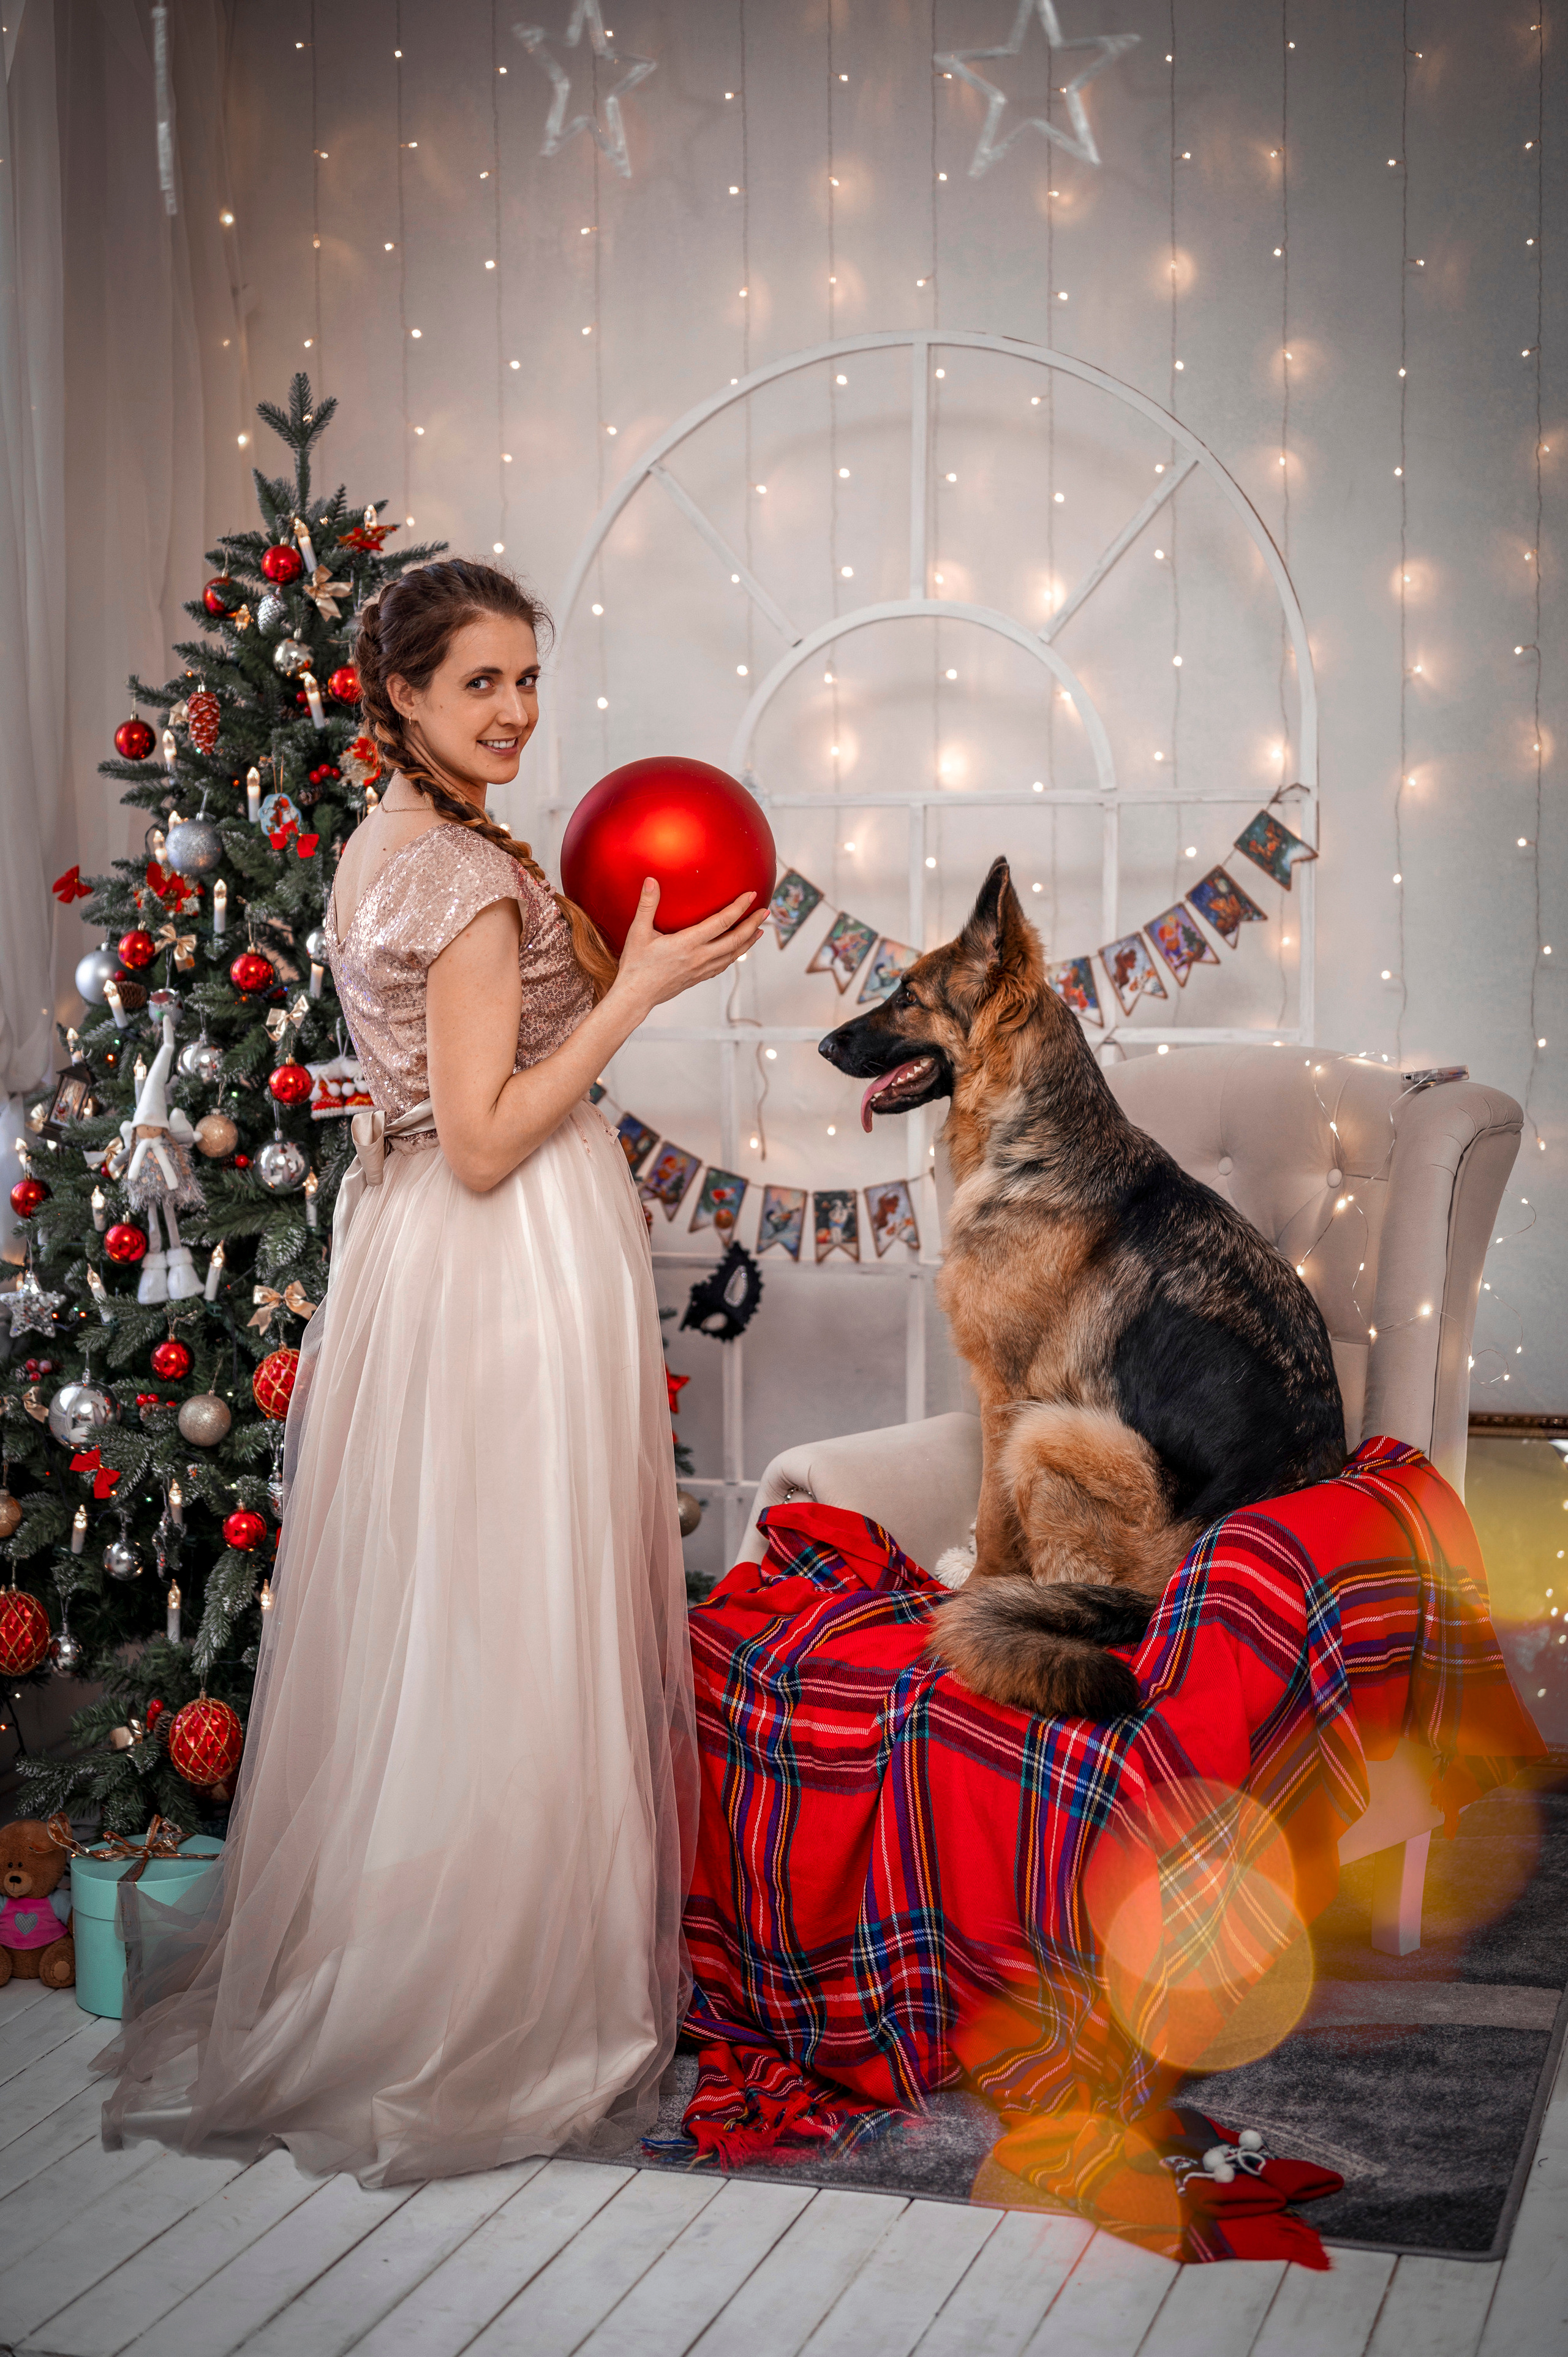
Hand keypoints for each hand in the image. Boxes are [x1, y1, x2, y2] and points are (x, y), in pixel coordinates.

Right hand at [611, 879, 766, 1014]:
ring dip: (748, 941)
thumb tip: (651, 880)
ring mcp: (701, 969)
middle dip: (752, 924)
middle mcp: (699, 957)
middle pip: (735, 940)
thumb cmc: (635, 964)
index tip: (751, 896)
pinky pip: (723, 965)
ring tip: (759, 930)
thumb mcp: (638, 932)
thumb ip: (647, 905)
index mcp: (687, 943)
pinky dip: (735, 955)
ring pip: (732, 955)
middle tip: (765, 912)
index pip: (721, 922)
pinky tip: (738, 950)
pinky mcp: (698, 978)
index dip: (738, 908)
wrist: (636, 996)